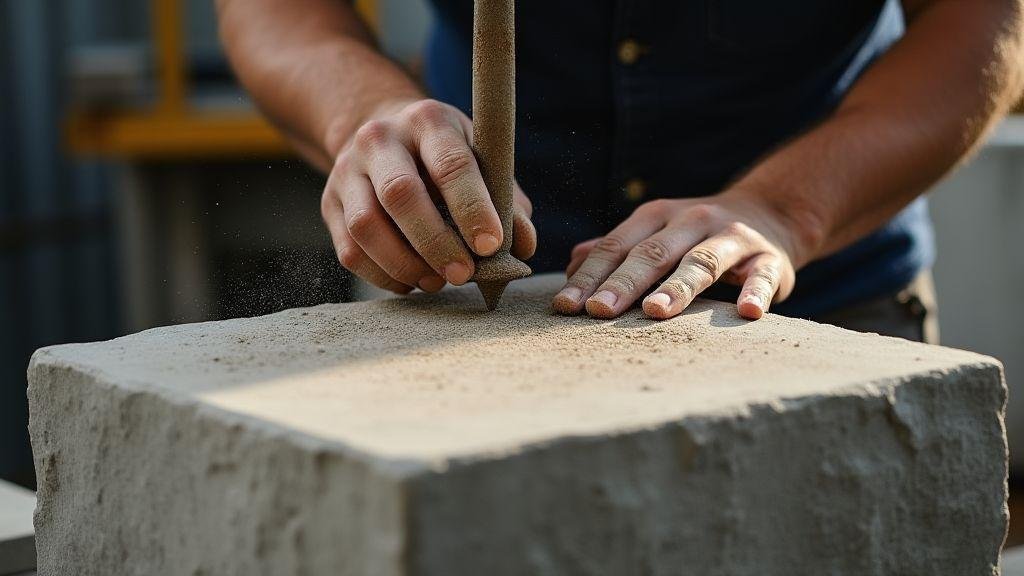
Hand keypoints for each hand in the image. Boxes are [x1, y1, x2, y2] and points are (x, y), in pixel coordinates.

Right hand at [321, 99, 536, 292]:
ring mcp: (347, 170)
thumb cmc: (445, 154)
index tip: (490, 246)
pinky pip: (350, 250)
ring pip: (366, 225)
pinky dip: (382, 275)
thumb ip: (506, 201)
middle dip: (435, 243)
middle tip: (463, 274)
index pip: (450, 164)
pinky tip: (411, 281)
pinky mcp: (329, 203)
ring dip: (405, 264)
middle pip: (400, 194)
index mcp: (428, 121)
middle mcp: (380, 139)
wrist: (381, 133)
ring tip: (436, 282)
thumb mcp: (481, 159)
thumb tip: (522, 247)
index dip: (472, 208)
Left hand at [553, 192, 810, 319]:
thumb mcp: (655, 233)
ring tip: (655, 311)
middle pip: (653, 253)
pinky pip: (763, 276)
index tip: (566, 305)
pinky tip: (747, 311)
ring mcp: (733, 238)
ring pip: (702, 262)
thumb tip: (570, 269)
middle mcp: (692, 221)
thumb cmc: (696, 235)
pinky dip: (756, 292)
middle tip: (598, 311)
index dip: (590, 276)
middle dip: (623, 283)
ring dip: (678, 286)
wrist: (771, 213)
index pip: (617, 247)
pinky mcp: (770, 259)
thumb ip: (616, 250)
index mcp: (657, 216)